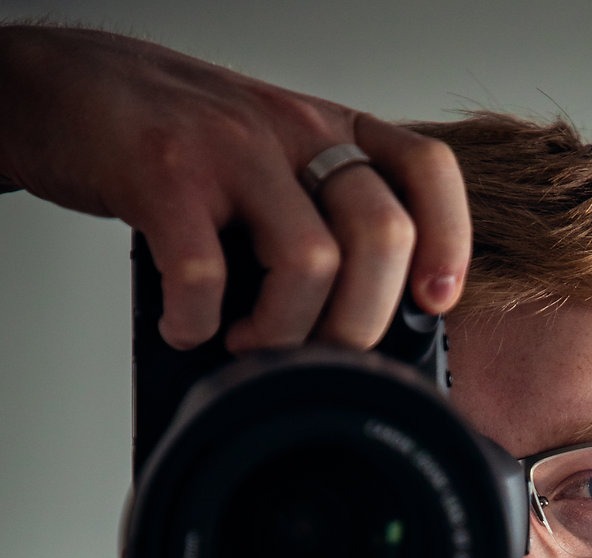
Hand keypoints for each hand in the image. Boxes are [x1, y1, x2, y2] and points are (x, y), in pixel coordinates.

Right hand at [0, 24, 469, 349]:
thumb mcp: (266, 162)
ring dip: (284, 332)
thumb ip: (313, 217)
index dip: (448, 241)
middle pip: (382, 234)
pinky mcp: (166, 174)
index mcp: (327, 129)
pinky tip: (184, 324)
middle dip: (359, 321)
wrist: (61, 87)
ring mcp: (231, 148)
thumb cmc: (170, 142)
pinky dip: (197, 323)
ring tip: (246, 341)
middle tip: (318, 353)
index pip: (426, 170)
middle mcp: (291, 129)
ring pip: (311, 261)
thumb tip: (354, 328)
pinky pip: (207, 275)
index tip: (434, 301)